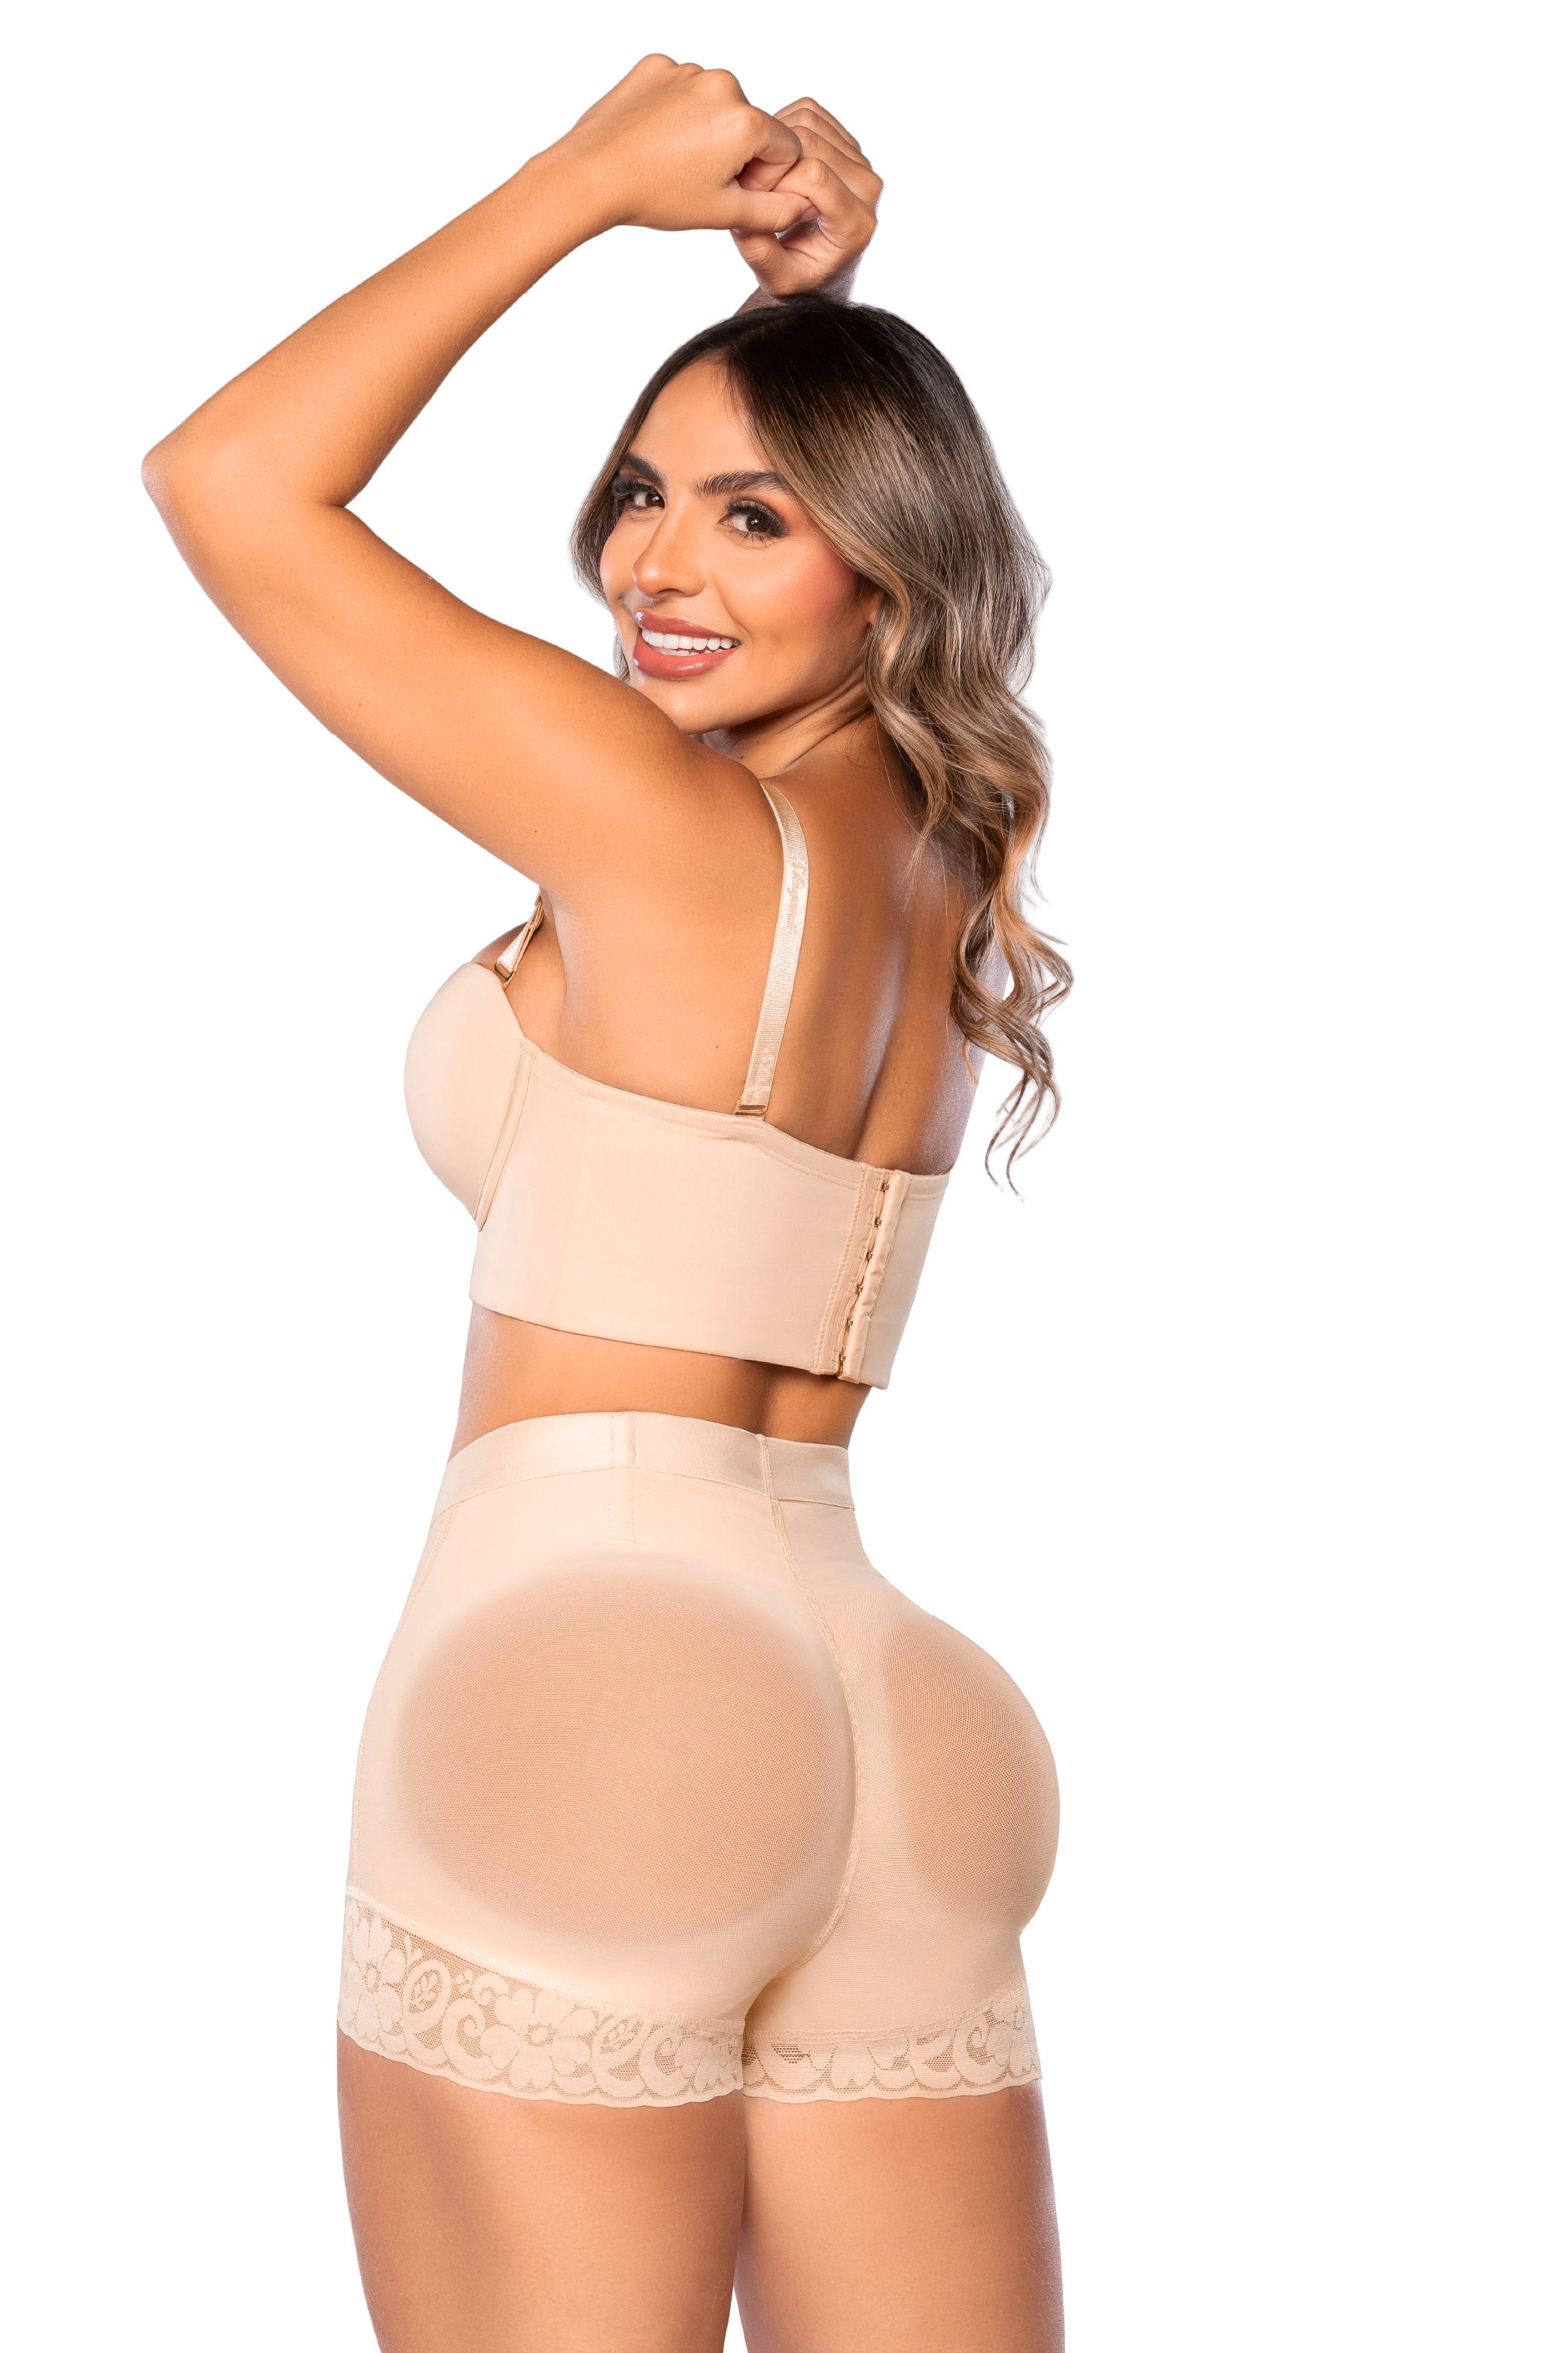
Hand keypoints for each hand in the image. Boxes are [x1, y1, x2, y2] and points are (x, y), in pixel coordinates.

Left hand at [551, 56, 811, 239]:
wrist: (591, 174)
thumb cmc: (654, 195)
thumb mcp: (722, 214)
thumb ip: (774, 212)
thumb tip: (802, 204)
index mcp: (744, 121)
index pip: (785, 148)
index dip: (764, 177)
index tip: (732, 191)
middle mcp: (721, 85)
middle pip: (749, 123)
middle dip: (734, 151)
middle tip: (698, 179)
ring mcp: (686, 71)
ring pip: (715, 106)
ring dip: (705, 131)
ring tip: (673, 159)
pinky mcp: (657, 66)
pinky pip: (682, 90)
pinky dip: (676, 113)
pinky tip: (656, 138)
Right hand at [732, 99, 882, 303]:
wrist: (817, 268)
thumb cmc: (799, 276)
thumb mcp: (777, 279)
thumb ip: (760, 252)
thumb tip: (743, 215)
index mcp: (856, 223)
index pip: (814, 174)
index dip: (775, 181)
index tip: (758, 202)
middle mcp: (868, 187)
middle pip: (811, 142)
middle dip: (773, 159)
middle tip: (753, 185)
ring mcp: (860, 160)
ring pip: (809, 121)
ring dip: (775, 142)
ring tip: (764, 175)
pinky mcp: (847, 141)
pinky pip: (809, 112)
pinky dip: (783, 126)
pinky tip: (775, 159)